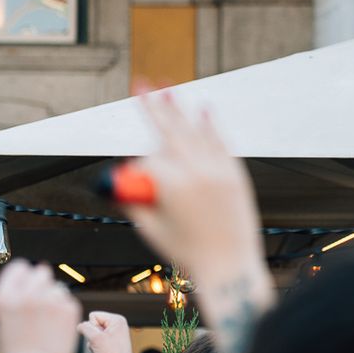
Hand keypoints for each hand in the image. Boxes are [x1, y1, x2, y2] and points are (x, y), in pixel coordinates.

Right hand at [0, 260, 82, 352]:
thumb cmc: (18, 347)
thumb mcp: (6, 317)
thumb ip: (17, 292)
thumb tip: (39, 269)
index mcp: (5, 297)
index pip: (19, 267)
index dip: (24, 277)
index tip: (27, 287)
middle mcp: (26, 295)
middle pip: (41, 272)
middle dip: (41, 285)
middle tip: (41, 307)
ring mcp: (49, 301)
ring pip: (56, 287)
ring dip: (53, 299)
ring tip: (47, 322)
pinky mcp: (69, 308)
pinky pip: (67, 300)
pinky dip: (64, 311)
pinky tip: (56, 327)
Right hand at [77, 311, 134, 352]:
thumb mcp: (95, 338)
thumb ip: (84, 327)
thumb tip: (80, 326)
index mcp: (117, 319)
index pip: (94, 315)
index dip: (92, 327)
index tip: (100, 338)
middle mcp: (117, 325)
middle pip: (93, 324)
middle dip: (93, 335)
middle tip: (101, 345)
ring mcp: (114, 334)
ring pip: (94, 333)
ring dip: (94, 342)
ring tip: (102, 350)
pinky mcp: (111, 343)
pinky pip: (97, 340)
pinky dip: (96, 347)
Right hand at [127, 86, 265, 295]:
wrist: (229, 267)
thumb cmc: (186, 253)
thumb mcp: (150, 230)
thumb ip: (132, 202)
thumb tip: (118, 182)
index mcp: (171, 186)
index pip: (148, 160)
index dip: (138, 167)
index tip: (135, 176)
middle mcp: (196, 172)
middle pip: (169, 131)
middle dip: (153, 107)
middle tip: (141, 84)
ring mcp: (218, 171)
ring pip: (195, 132)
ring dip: (179, 109)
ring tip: (167, 88)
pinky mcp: (235, 175)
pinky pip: (221, 143)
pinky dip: (212, 126)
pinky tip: (204, 109)